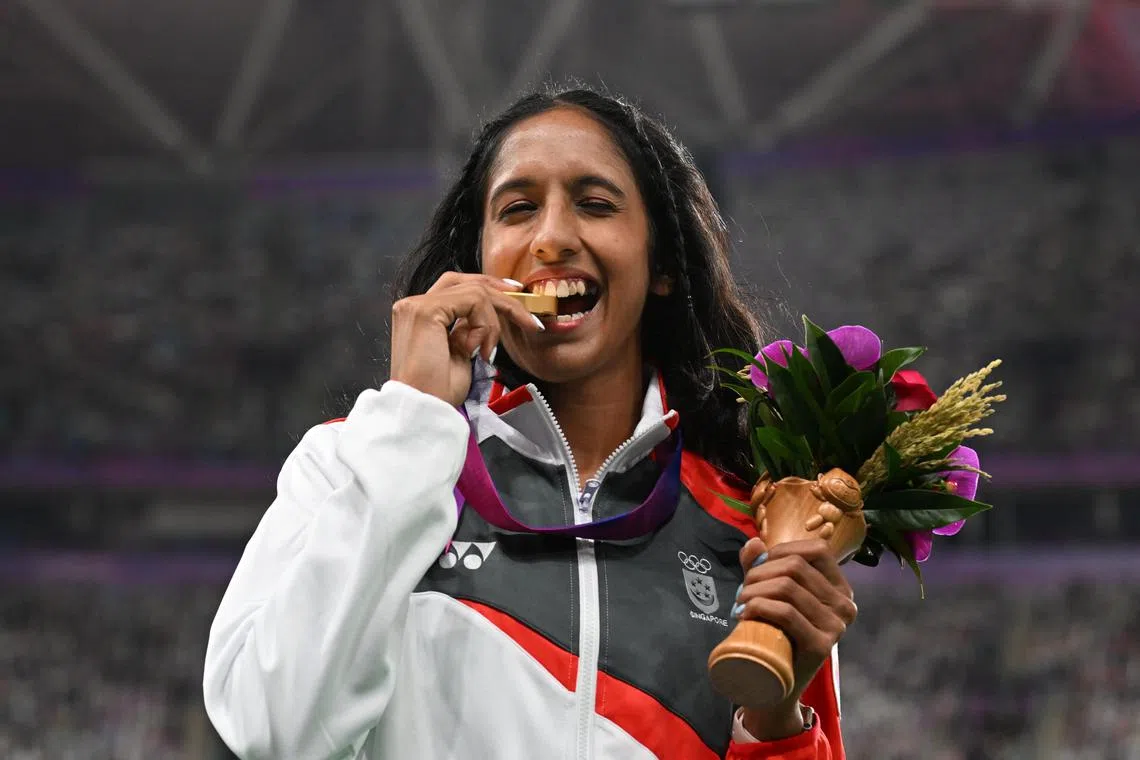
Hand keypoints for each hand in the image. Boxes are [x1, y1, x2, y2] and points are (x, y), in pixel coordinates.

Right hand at [390, 273, 544, 405]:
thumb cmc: (438, 393)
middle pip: (464, 281)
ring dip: (494, 321)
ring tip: (489, 350)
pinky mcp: (426, 311)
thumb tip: (478, 323)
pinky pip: (473, 301)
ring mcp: (417, 305)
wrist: (424, 410)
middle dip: (500, 293)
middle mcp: (413, 305)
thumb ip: (464, 333)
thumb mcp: (458, 357)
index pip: (455, 289)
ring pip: (474, 291)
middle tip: (526, 315)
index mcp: (418, 316)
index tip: (514, 303)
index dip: (487, 290)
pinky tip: (481, 349)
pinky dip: (486, 323)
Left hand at [734, 537, 856, 739]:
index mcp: (840, 588)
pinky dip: (760, 607)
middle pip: (795, 567)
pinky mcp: (822, 646)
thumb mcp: (769, 593)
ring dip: (753, 590)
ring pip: (787, 587)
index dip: (782, 551)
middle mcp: (845, 605)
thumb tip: (754, 543)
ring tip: (740, 604)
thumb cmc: (774, 632)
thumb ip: (761, 565)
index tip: (757, 568)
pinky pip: (787, 613)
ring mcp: (836, 627)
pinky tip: (745, 614)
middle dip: (759, 573)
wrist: (775, 685)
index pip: (817, 550)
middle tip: (741, 592)